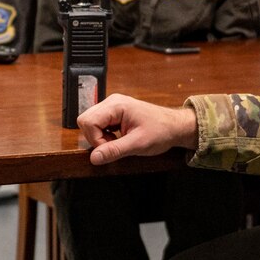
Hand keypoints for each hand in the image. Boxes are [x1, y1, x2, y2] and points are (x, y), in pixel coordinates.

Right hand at [75, 94, 198, 165]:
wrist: (174, 126)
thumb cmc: (161, 131)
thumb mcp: (138, 144)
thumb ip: (114, 150)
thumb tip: (94, 158)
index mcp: (116, 105)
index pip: (88, 121)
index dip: (95, 140)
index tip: (110, 149)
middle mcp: (111, 102)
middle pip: (85, 120)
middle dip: (95, 138)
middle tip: (113, 145)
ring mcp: (112, 106)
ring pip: (90, 122)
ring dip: (99, 137)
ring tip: (117, 141)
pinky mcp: (114, 113)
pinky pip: (98, 124)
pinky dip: (104, 134)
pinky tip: (117, 138)